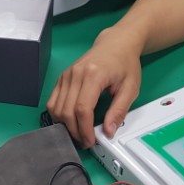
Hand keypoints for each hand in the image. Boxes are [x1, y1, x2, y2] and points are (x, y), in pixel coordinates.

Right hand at [46, 28, 142, 147]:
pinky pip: (52, 101)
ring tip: (77, 132)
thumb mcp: (130, 88)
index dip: (84, 129)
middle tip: (85, 140)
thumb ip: (119, 110)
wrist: (116, 44)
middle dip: (75, 130)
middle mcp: (75, 74)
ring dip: (64, 124)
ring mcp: (66, 75)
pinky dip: (58, 114)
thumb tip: (108, 131)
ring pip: (56, 107)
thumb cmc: (124, 63)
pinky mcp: (62, 78)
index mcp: (93, 75)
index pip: (82, 108)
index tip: (91, 140)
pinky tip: (69, 120)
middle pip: (66, 110)